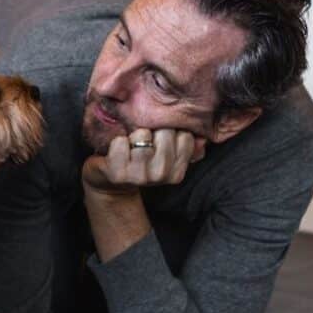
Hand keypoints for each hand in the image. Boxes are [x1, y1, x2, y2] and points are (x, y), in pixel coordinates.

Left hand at [82, 128, 205, 196]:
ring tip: (130, 145)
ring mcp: (139, 176)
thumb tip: (203, 137)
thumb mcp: (165, 158)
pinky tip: (116, 150)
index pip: (185, 137)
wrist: (110, 183)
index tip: (161, 138)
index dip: (171, 130)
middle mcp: (160, 176)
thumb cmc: (139, 163)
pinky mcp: (117, 174)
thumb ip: (185, 146)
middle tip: (144, 141)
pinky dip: (116, 140)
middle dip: (153, 129)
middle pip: (165, 132)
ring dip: (134, 135)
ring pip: (142, 135)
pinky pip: (120, 142)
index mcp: (176, 173)